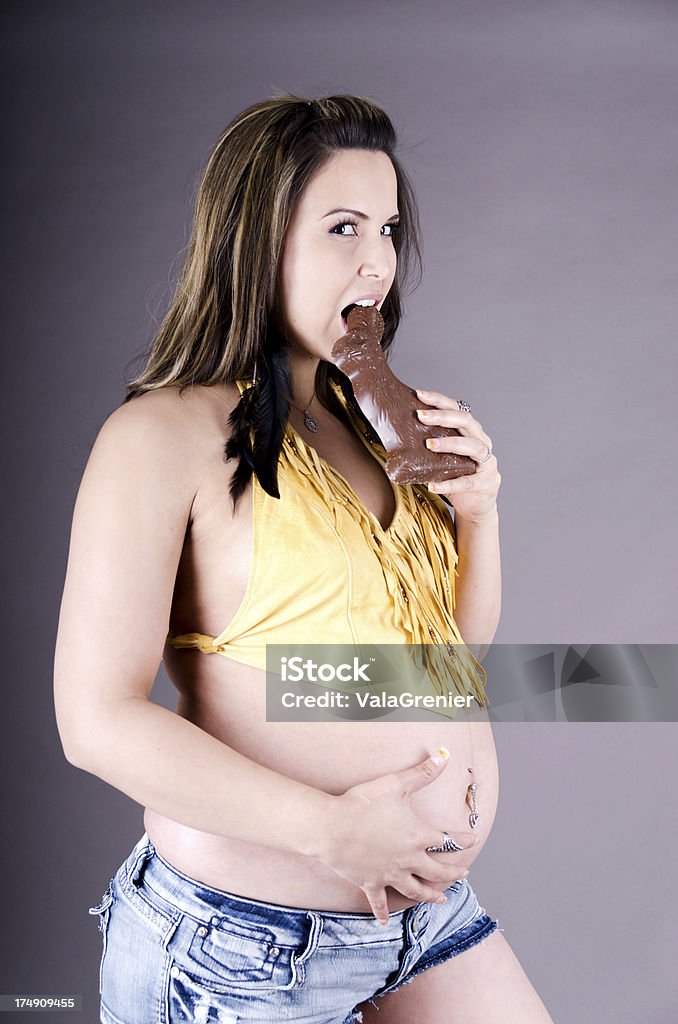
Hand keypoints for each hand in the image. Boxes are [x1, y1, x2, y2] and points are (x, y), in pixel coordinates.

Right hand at [313, 750, 478, 923]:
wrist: (331, 828)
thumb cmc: (363, 803)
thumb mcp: (396, 783)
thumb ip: (423, 772)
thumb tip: (444, 756)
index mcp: (418, 836)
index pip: (448, 840)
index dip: (464, 840)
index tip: (474, 839)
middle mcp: (408, 859)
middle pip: (438, 870)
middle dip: (453, 873)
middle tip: (463, 874)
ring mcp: (389, 874)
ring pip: (416, 890)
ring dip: (430, 895)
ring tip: (440, 900)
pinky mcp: (370, 883)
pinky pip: (379, 901)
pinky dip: (382, 912)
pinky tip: (384, 922)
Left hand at [415, 389, 500, 523]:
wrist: (477, 504)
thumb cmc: (458, 476)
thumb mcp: (444, 457)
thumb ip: (431, 445)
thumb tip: (396, 435)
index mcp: (472, 432)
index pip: (457, 409)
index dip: (440, 401)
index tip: (419, 394)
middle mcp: (482, 442)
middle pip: (467, 422)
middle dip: (443, 417)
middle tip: (421, 416)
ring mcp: (487, 463)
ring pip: (473, 447)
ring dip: (450, 443)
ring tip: (429, 444)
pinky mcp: (485, 484)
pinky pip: (467, 482)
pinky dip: (449, 484)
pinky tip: (433, 485)